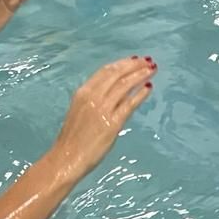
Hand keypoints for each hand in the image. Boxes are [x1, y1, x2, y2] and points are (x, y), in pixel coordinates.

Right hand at [51, 57, 155, 176]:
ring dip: (140, 75)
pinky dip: (140, 94)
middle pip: (117, 74)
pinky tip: (148, 87)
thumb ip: (95, 99)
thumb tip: (116, 91)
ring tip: (151, 70)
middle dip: (134, 65)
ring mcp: (103, 109)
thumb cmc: (72, 138)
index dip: (122, 63)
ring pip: (125, 85)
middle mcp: (93, 97)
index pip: (106, 71)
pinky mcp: (112, 123)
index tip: (134, 59)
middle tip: (147, 61)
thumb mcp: (80, 110)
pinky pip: (130, 104)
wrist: (66, 159)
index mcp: (83, 92)